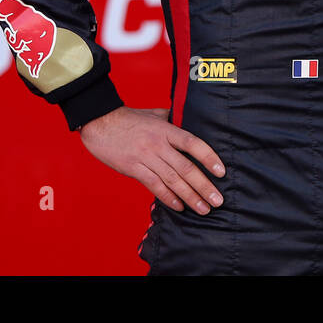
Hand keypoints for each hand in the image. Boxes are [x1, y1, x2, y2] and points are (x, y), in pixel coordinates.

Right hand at [80, 107, 225, 213]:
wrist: (100, 121)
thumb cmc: (129, 118)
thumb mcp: (155, 114)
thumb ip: (173, 120)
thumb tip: (190, 121)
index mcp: (167, 129)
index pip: (194, 144)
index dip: (209, 158)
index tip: (222, 172)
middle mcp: (159, 144)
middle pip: (186, 167)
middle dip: (204, 186)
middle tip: (217, 201)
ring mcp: (145, 157)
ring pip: (172, 180)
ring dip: (189, 197)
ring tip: (203, 209)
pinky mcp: (133, 168)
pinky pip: (153, 185)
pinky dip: (168, 198)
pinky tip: (179, 207)